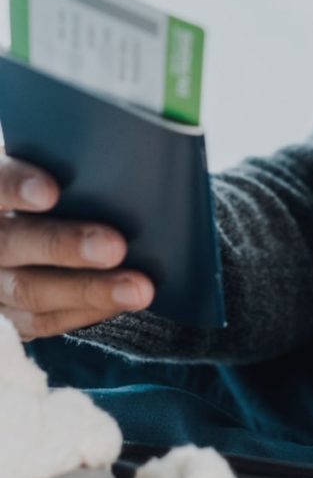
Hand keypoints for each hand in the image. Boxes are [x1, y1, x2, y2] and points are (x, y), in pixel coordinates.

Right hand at [0, 148, 153, 340]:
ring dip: (89, 290)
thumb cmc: (43, 192)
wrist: (13, 236)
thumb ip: (62, 167)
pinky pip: (43, 320)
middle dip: (64, 246)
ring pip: (29, 290)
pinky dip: (87, 311)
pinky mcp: (7, 315)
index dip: (16, 187)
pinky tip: (122, 303)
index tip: (49, 192)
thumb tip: (117, 157)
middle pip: (12, 243)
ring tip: (136, 289)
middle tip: (114, 247)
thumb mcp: (42, 172)